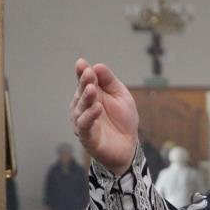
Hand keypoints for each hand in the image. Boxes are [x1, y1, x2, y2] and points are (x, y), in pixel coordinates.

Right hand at [70, 58, 138, 175]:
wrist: (128, 146)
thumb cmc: (122, 120)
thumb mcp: (121, 96)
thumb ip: (110, 82)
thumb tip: (98, 66)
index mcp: (91, 95)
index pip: (84, 81)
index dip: (82, 72)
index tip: (81, 63)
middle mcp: (83, 107)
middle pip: (82, 92)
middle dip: (84, 82)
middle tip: (88, 74)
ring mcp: (83, 122)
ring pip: (81, 108)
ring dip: (86, 98)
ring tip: (92, 89)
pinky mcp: (87, 137)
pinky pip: (85, 125)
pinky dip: (89, 116)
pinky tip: (96, 108)